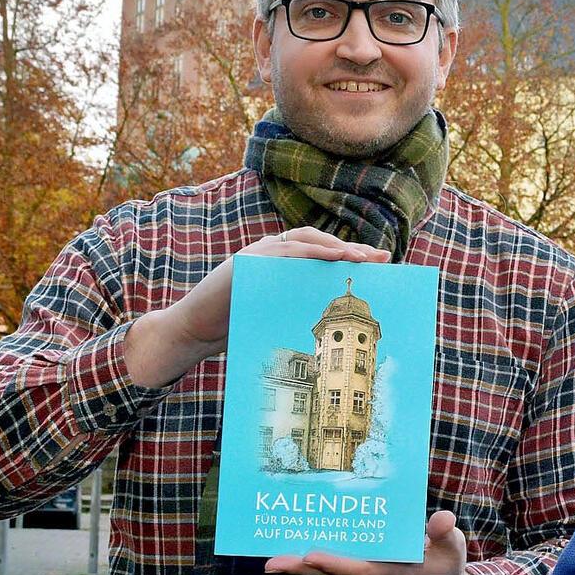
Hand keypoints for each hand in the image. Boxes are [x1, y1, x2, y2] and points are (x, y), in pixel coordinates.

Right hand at [125, 228, 390, 387]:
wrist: (192, 332)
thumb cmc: (237, 326)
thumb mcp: (277, 316)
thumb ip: (300, 309)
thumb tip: (340, 330)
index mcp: (283, 265)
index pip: (322, 253)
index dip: (351, 255)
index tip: (382, 261)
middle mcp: (273, 253)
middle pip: (320, 243)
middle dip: (351, 249)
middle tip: (381, 258)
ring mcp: (259, 254)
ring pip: (305, 241)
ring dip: (335, 248)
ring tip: (361, 257)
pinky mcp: (247, 260)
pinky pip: (283, 251)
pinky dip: (308, 252)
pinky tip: (329, 257)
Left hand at [264, 510, 486, 574]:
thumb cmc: (448, 569)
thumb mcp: (454, 549)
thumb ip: (445, 533)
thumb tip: (441, 518)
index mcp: (396, 574)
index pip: (361, 569)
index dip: (336, 563)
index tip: (311, 554)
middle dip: (302, 569)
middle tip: (270, 563)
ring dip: (300, 569)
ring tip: (270, 561)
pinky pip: (333, 574)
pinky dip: (311, 567)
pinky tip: (292, 557)